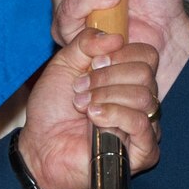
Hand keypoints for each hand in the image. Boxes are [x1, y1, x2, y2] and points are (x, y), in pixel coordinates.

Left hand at [20, 30, 161, 188]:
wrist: (40, 146)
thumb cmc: (52, 110)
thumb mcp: (64, 65)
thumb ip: (85, 43)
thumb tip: (115, 37)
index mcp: (127, 77)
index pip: (147, 55)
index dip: (121, 53)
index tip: (94, 62)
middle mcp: (140, 99)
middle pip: (146, 73)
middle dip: (108, 76)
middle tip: (81, 88)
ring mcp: (144, 126)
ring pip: (144, 97)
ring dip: (106, 97)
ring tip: (83, 106)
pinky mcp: (143, 151)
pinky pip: (142, 124)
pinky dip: (115, 115)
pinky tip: (94, 117)